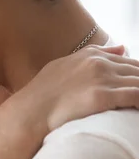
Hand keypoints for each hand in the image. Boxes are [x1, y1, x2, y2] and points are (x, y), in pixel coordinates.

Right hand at [0, 45, 138, 147]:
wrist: (29, 111)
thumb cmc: (43, 93)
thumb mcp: (64, 65)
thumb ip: (94, 54)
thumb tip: (122, 47)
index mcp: (90, 55)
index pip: (129, 61)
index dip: (138, 75)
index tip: (136, 83)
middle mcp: (98, 63)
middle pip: (138, 70)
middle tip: (137, 94)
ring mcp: (101, 79)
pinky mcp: (102, 96)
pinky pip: (136, 96)